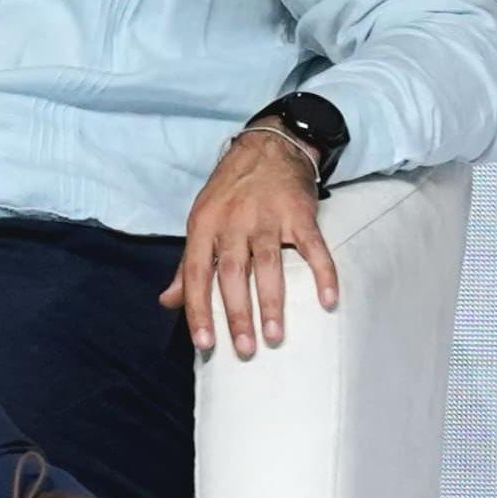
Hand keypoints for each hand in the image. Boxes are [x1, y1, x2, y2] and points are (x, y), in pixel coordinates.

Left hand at [166, 126, 339, 358]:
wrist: (267, 148)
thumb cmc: (229, 192)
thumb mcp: (201, 222)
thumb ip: (188, 266)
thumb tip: (167, 302)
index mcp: (203, 227)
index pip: (197, 274)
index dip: (198, 309)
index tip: (204, 343)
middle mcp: (233, 223)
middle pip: (233, 273)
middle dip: (237, 314)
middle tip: (245, 348)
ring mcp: (267, 218)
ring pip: (269, 265)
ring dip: (272, 303)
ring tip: (276, 336)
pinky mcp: (300, 214)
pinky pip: (313, 248)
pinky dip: (323, 274)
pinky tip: (328, 300)